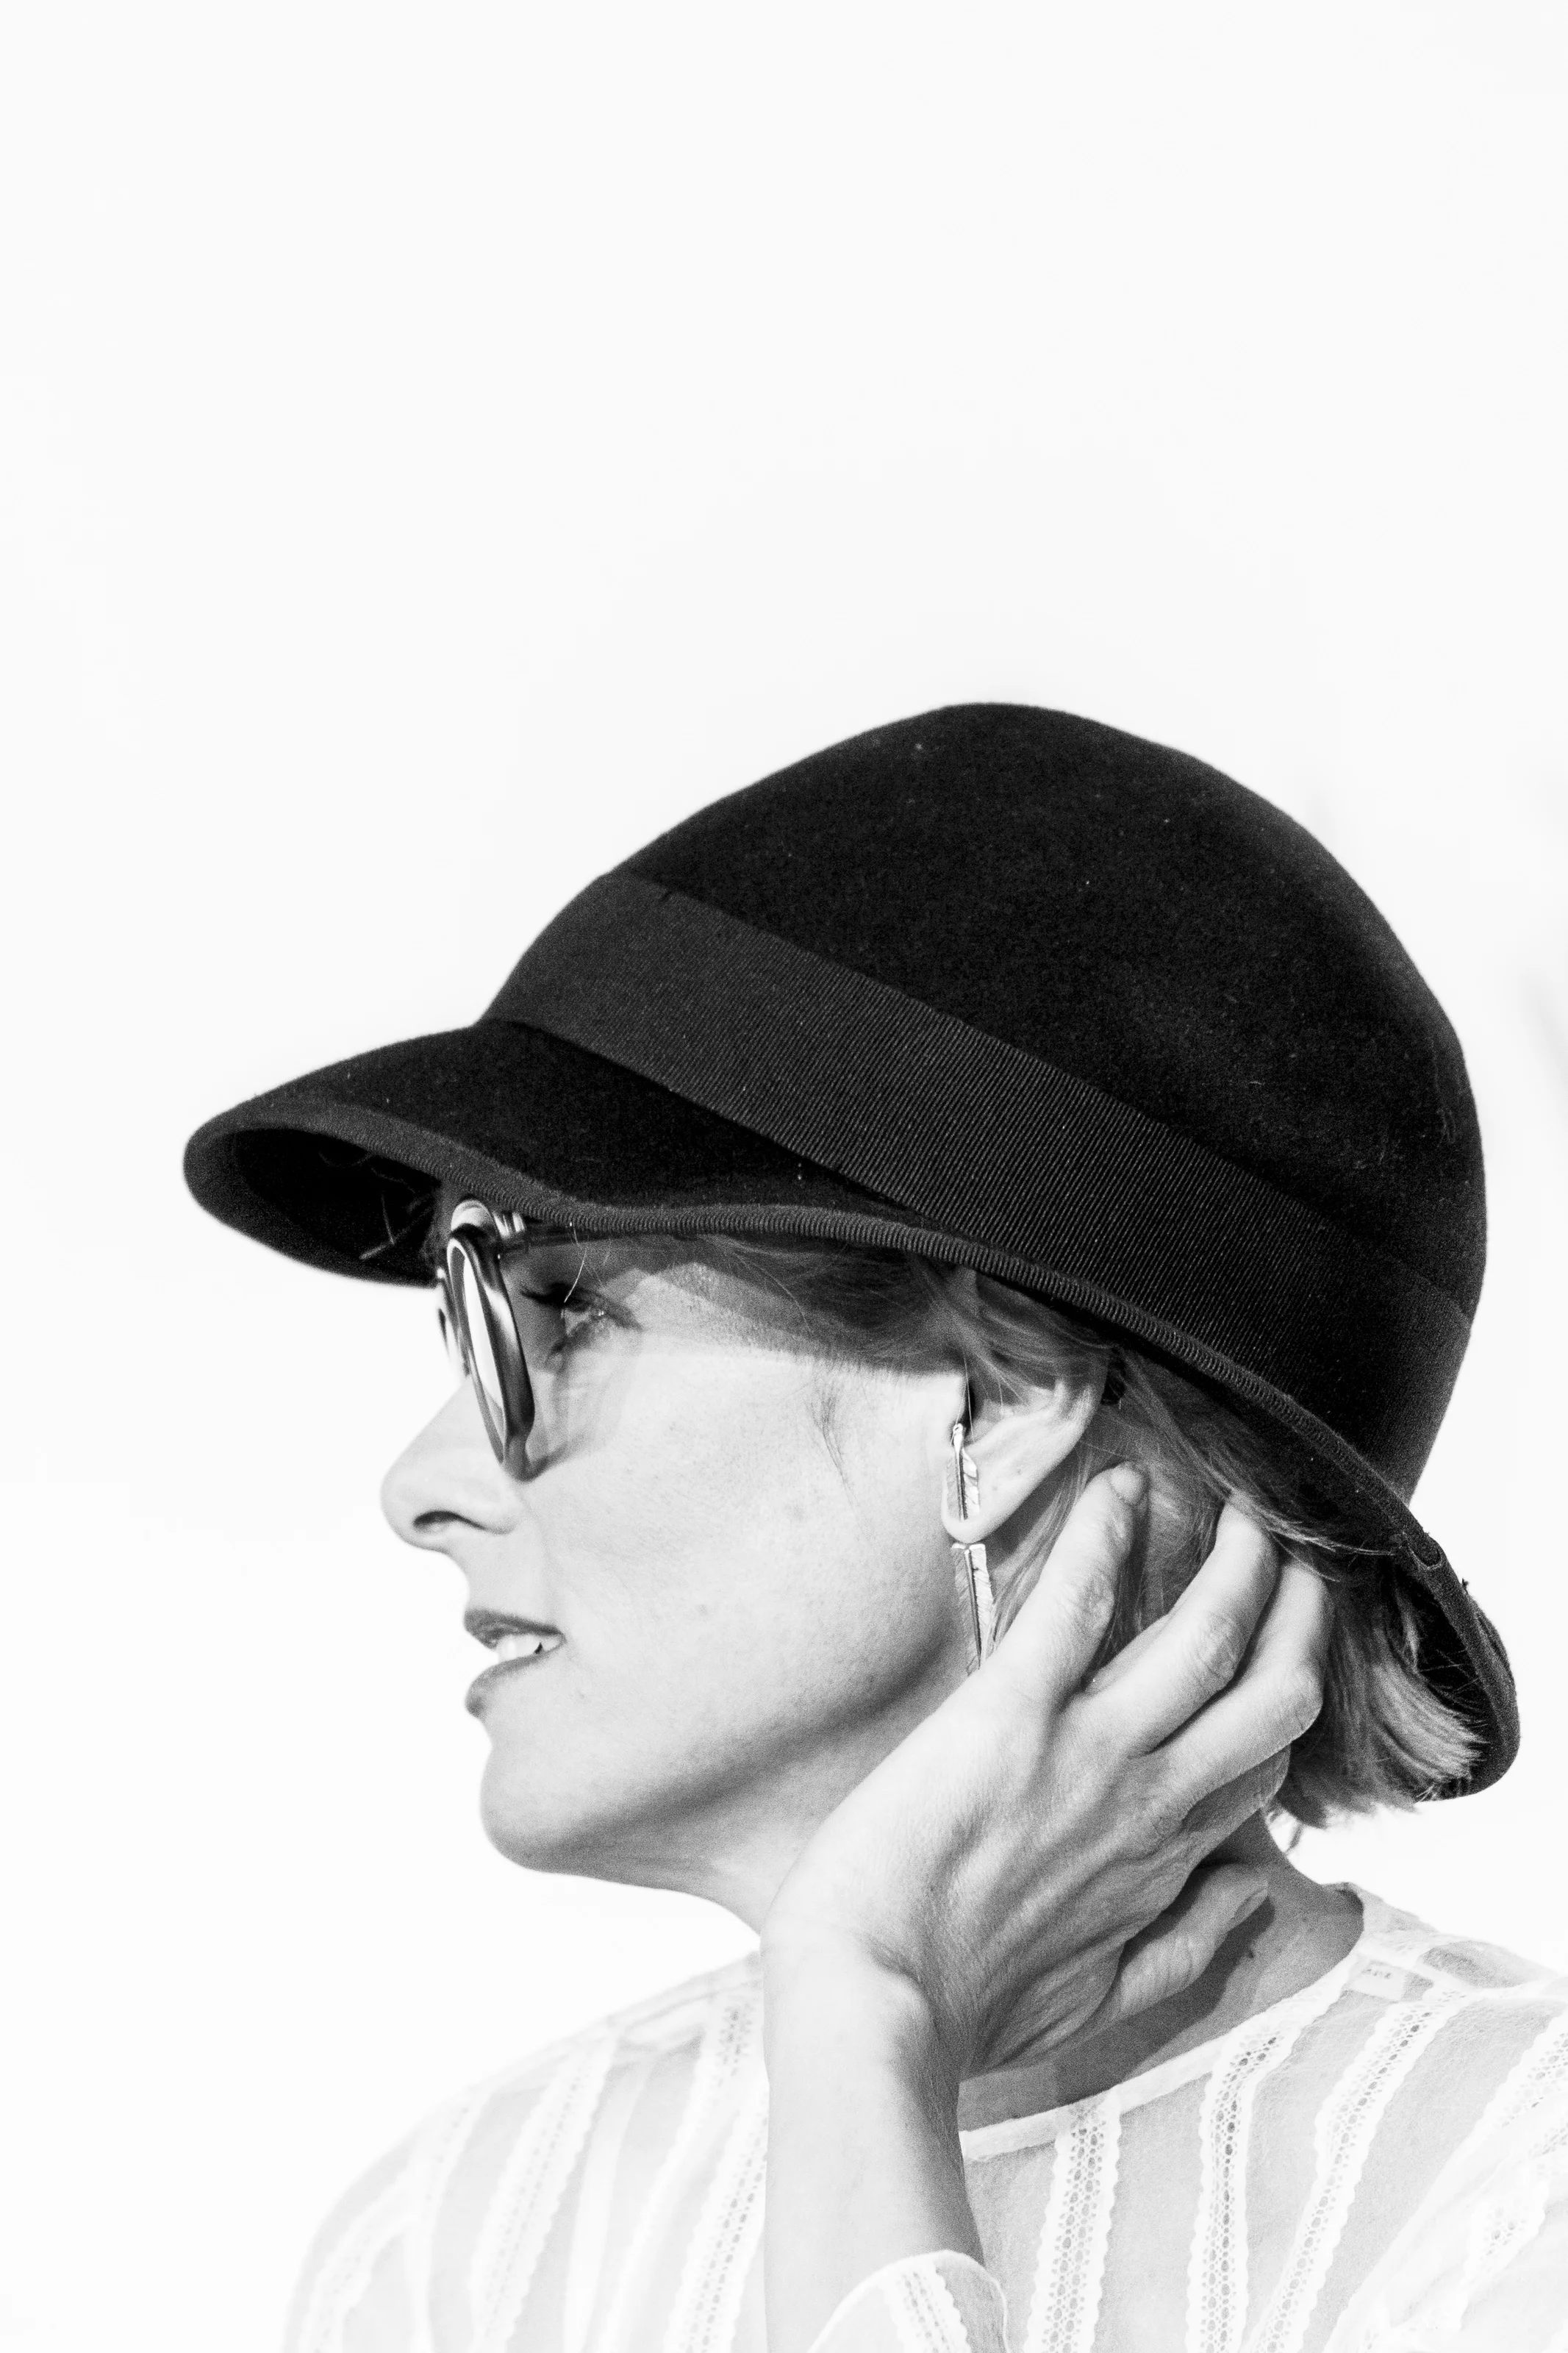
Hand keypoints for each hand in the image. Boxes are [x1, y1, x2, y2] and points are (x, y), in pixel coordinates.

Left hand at [759, 1470, 1327, 2080]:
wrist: (873, 1998)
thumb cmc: (969, 2008)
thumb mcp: (1101, 2004)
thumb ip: (1188, 1951)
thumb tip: (1254, 1894)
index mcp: (1168, 1859)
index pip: (1265, 1764)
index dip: (1287, 1698)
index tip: (1288, 1649)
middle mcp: (1151, 1796)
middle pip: (1272, 1692)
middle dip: (1299, 1618)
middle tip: (1295, 1560)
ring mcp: (1089, 1749)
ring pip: (1206, 1638)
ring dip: (1237, 1566)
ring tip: (1243, 1513)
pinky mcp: (1010, 1711)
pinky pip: (1077, 1605)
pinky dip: (1106, 1538)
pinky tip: (1122, 1486)